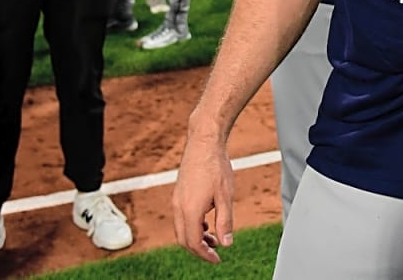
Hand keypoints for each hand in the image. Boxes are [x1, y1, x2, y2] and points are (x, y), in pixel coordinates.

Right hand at [172, 123, 234, 263]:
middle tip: (215, 253)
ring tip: (214, 238)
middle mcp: (178, 207)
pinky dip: (192, 226)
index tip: (217, 259)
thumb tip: (226, 243)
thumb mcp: (225, 197)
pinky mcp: (178, 194)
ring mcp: (176, 200)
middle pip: (184, 240)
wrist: (203, 142)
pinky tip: (206, 223)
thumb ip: (225, 222)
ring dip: (196, 238)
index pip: (193, 243)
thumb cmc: (216, 167)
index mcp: (190, 210)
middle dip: (199, 249)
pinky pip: (181, 218)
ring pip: (181, 229)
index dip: (205, 255)